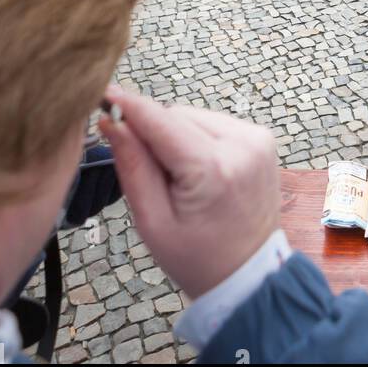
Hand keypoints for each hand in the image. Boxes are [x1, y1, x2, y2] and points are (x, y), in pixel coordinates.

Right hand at [99, 84, 280, 299]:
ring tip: (181, 180)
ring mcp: (258, 138)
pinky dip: (199, 139)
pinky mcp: (263, 137)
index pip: (162, 123)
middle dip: (155, 135)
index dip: (131, 106)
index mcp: (214, 170)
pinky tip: (201, 173)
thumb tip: (113, 122)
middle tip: (154, 177)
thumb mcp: (153, 222)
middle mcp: (243, 145)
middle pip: (178, 116)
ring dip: (178, 136)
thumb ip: (133, 167)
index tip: (105, 93)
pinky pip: (215, 123)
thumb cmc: (198, 258)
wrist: (249, 274)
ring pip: (195, 116)